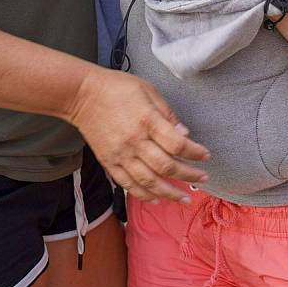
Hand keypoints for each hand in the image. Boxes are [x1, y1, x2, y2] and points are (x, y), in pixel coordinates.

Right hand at [69, 66, 209, 202]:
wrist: (82, 94)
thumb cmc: (117, 87)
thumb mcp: (147, 90)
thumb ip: (167, 113)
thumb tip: (184, 133)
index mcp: (147, 120)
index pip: (177, 144)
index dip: (195, 152)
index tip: (205, 155)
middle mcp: (135, 141)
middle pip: (166, 166)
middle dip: (188, 175)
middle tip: (203, 178)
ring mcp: (121, 154)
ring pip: (149, 182)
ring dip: (170, 193)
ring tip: (185, 199)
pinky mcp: (109, 162)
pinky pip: (128, 185)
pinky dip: (144, 195)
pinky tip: (158, 199)